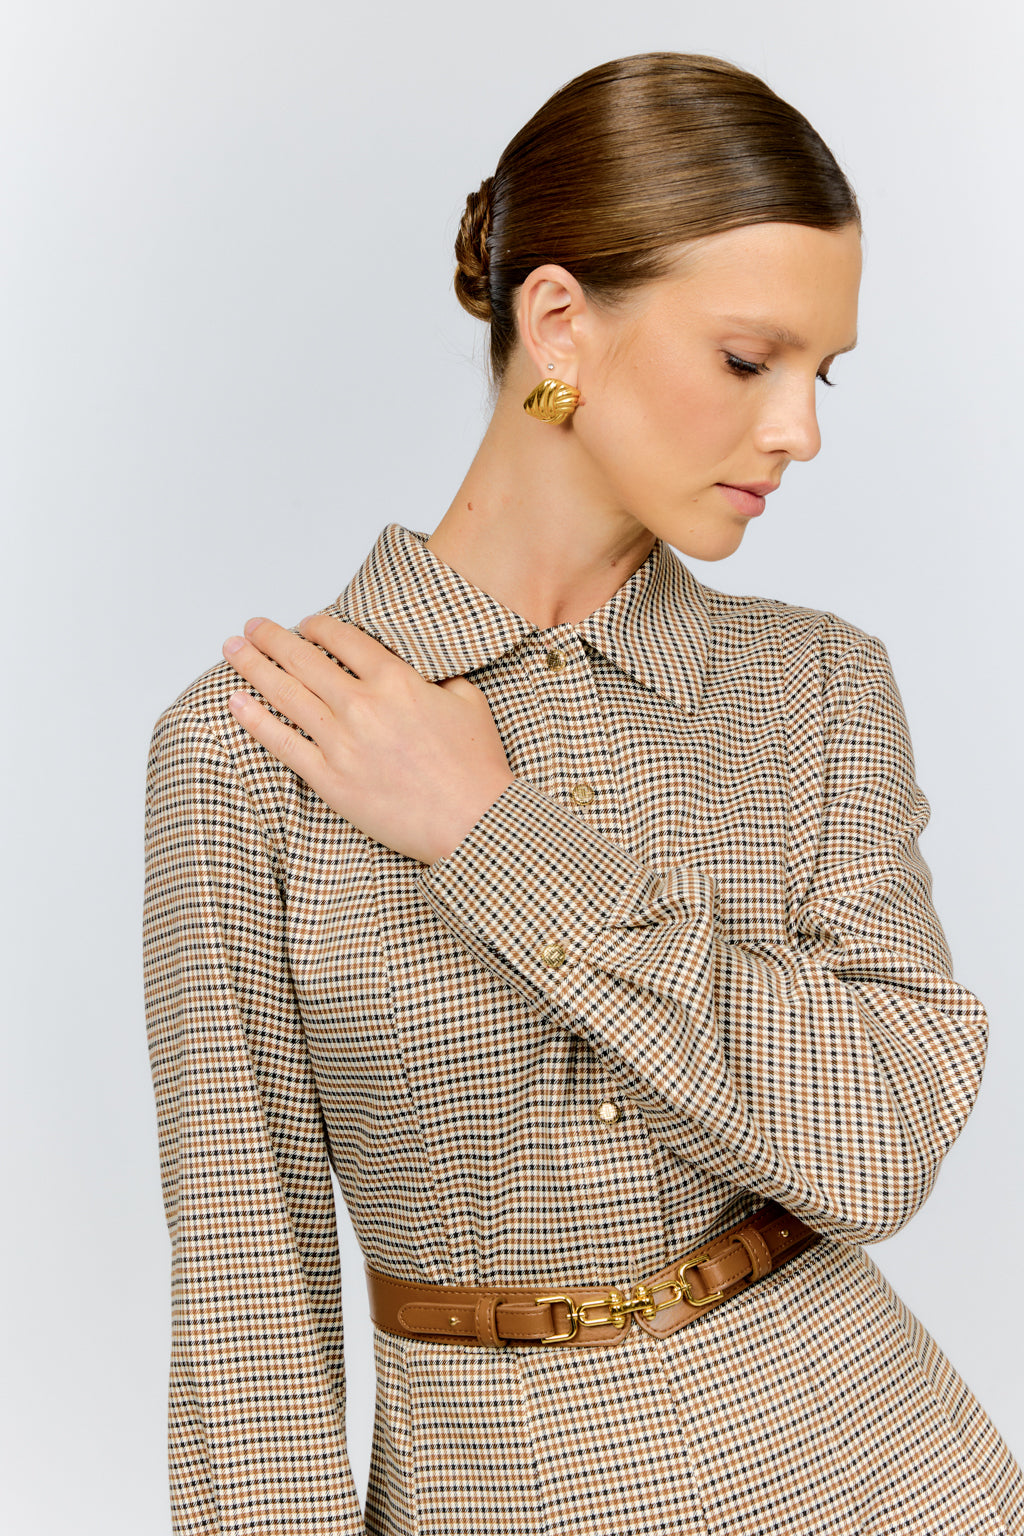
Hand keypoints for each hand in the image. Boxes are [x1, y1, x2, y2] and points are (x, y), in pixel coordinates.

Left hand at [222, 614, 515, 864]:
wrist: (473, 820)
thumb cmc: (476, 768)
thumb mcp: (469, 703)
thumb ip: (439, 680)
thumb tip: (422, 673)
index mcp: (396, 681)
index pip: (343, 640)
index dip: (318, 626)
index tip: (305, 623)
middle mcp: (362, 705)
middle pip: (304, 659)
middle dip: (272, 638)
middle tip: (251, 627)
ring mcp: (342, 743)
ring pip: (285, 694)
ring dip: (253, 666)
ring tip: (232, 649)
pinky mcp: (330, 780)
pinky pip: (282, 743)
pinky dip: (255, 719)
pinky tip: (235, 702)